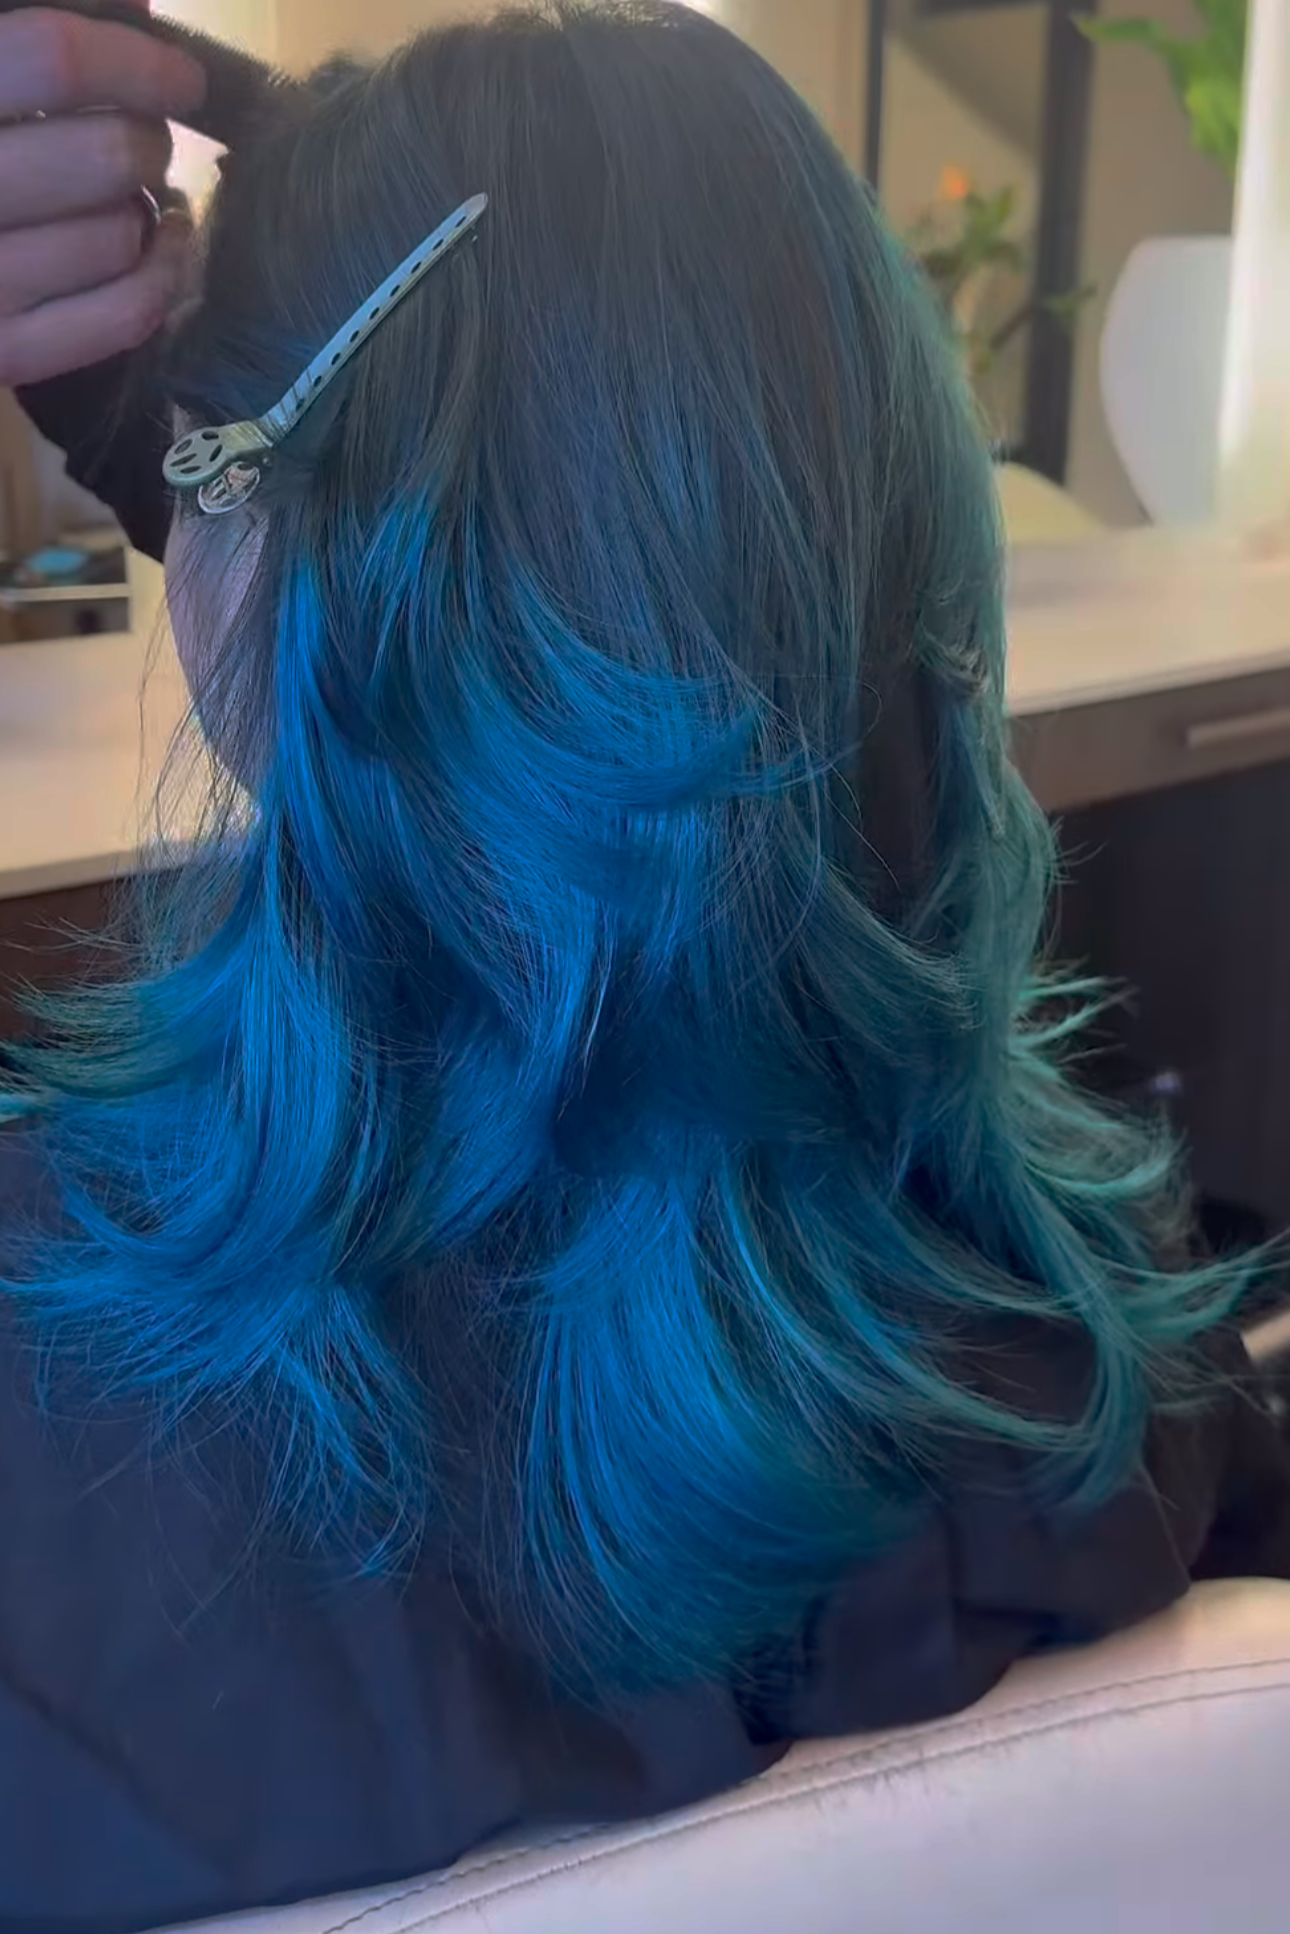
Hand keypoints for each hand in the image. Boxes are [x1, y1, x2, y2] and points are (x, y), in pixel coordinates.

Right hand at [0, 3, 206, 386]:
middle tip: (142, 141)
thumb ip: (25, 41)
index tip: (178, 74)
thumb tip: (134, 16)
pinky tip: (158, 249)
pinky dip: (161, 278)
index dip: (134, 61)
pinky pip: (123, 316)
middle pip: (104, 154)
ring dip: (147, 212)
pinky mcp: (2, 355)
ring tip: (131, 198)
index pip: (52, 59)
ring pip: (119, 235)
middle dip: (147, 141)